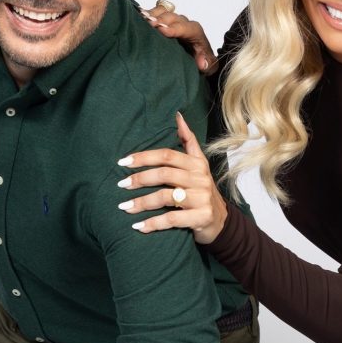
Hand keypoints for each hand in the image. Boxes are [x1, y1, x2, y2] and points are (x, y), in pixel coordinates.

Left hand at [118, 112, 228, 244]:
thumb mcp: (199, 164)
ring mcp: (201, 198)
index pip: (167, 155)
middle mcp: (200, 179)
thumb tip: (178, 116)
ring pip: (166, 197)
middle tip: (121, 185)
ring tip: (124, 207)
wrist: (220, 221)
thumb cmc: (202, 191)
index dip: (144, 157)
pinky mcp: (200, 217)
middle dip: (140, 179)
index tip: (123, 162)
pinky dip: (153, 223)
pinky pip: (172, 219)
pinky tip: (139, 227)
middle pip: (164, 174)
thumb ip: (188, 140)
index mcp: (197, 164)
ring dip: (142, 202)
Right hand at [139, 1, 216, 73]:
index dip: (174, 28)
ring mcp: (171, 21)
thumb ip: (207, 63)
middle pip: (172, 18)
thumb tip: (202, 63)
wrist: (196, 57)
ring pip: (162, 12)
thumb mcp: (209, 65)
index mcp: (195, 32)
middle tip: (150, 24)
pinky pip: (154, 12)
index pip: (186, 28)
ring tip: (141, 17)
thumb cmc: (202, 60)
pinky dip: (146, 14)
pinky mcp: (161, 21)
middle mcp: (183, 23)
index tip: (163, 30)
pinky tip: (138, 16)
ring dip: (152, 15)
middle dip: (161, 20)